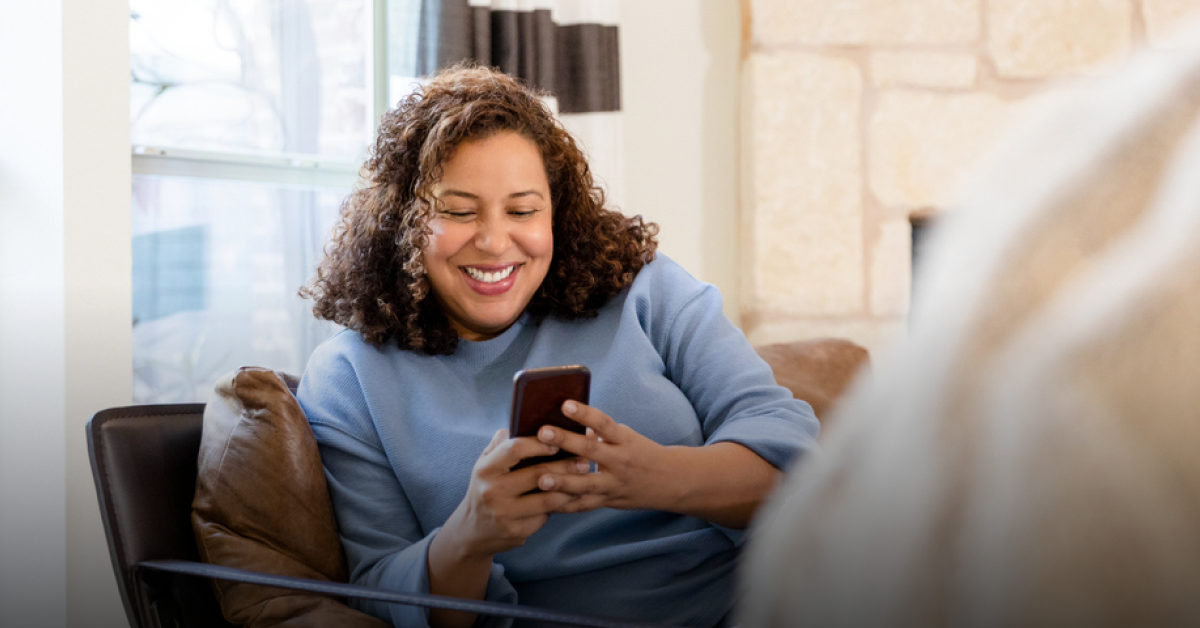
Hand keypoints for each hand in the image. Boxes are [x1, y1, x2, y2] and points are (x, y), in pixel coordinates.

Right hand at [439, 429, 587, 557]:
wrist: (473, 530)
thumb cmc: (485, 489)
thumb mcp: (485, 465)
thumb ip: (500, 444)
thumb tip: (519, 421)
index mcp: (485, 469)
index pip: (515, 449)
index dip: (539, 443)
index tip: (559, 439)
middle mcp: (492, 491)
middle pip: (537, 474)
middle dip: (565, 466)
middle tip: (584, 460)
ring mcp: (504, 513)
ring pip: (547, 498)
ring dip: (570, 488)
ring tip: (584, 478)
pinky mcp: (517, 531)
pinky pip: (545, 516)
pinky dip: (559, 506)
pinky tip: (571, 498)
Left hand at [534, 400, 670, 513]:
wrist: (671, 481)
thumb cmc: (642, 453)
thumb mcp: (626, 437)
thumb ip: (601, 433)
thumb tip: (569, 421)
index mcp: (624, 440)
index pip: (604, 423)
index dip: (585, 413)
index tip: (565, 404)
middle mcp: (620, 462)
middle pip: (591, 451)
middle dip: (566, 441)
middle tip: (542, 433)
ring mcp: (614, 484)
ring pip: (586, 484)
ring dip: (562, 482)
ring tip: (541, 479)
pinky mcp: (609, 501)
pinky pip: (584, 505)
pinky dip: (565, 505)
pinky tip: (544, 502)